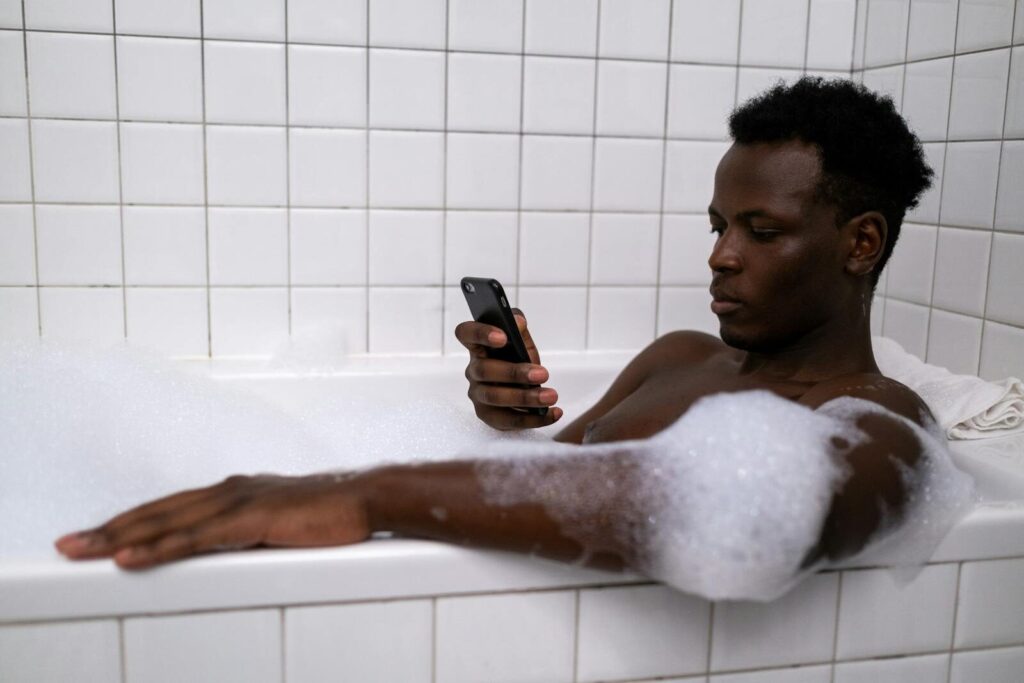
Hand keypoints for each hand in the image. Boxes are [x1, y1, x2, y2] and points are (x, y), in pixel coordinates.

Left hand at [54, 473, 370, 568]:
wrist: (365, 498)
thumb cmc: (330, 512)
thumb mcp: (279, 520)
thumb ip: (248, 529)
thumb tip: (226, 548)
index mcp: (235, 491)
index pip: (171, 507)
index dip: (131, 521)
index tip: (98, 534)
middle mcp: (229, 490)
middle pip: (158, 511)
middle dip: (109, 528)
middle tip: (69, 544)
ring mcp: (238, 502)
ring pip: (167, 522)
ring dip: (120, 537)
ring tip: (83, 551)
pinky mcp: (250, 519)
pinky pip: (194, 538)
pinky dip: (158, 547)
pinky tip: (131, 556)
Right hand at [454, 308, 561, 429]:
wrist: (523, 388)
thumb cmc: (518, 359)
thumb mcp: (522, 341)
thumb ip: (519, 327)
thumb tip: (517, 322)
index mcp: (478, 346)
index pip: (466, 333)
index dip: (480, 333)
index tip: (503, 337)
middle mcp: (473, 370)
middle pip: (484, 371)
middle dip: (514, 373)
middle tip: (543, 374)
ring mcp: (478, 395)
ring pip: (495, 398)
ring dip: (525, 398)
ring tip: (551, 396)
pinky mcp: (489, 416)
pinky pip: (509, 420)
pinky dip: (534, 419)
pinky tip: (554, 413)